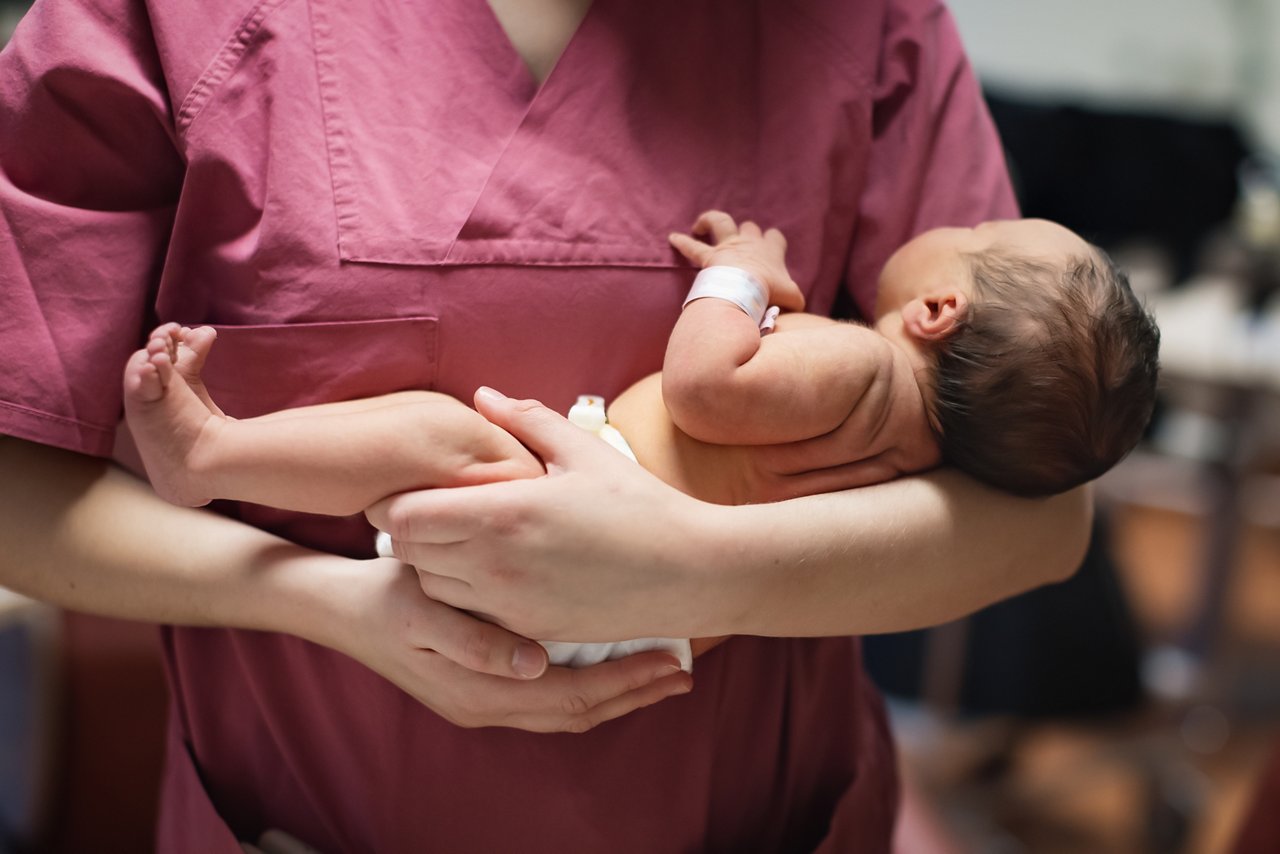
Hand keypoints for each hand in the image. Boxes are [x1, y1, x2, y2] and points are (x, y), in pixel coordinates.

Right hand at [328, 556, 691, 731]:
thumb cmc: (385, 596)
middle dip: (635, 692)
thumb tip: (532, 663)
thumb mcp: (422, 610)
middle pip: (579, 712)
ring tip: (660, 672)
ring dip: (617, 695)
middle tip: (684, 670)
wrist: (338, 607)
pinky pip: (548, 701)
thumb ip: (475, 641)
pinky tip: (609, 666)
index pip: (573, 696)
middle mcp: (488, 707)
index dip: (626, 681)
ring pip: (567, 712)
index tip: (672, 659)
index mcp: (481, 690)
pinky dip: (587, 688)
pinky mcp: (481, 691)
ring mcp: (484, 704)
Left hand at [365, 388, 734, 642]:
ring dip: (436, 565)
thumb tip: (481, 395)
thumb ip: (525, 420)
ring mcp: (510, 605)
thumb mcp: (584, 451)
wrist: (693, 573)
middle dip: (413, 531)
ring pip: (432, 589)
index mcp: (503, 514)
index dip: (395, 500)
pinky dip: (467, 594)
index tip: (414, 486)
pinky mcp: (527, 632)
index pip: (405, 516)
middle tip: (438, 509)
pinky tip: (499, 570)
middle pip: (408, 554)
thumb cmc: (641, 506)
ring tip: (469, 538)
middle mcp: (495, 566)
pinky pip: (468, 616)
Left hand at [669, 210, 805, 311]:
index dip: (773, 241)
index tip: (771, 247)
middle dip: (746, 232)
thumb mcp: (792, 297)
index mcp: (770, 251)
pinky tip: (672, 238)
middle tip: (742, 243)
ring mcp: (728, 247)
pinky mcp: (710, 257)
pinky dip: (682, 242)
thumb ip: (796, 300)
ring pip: (720, 222)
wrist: (747, 290)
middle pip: (749, 227)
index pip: (775, 237)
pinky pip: (693, 248)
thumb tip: (800, 309)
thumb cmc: (770, 292)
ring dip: (711, 221)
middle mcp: (749, 243)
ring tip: (701, 226)